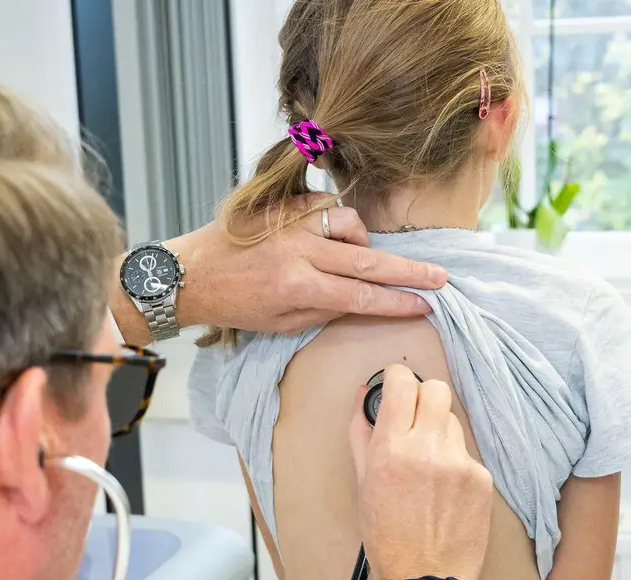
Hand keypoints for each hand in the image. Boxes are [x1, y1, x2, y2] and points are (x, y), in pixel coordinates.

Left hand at [167, 194, 444, 333]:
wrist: (190, 273)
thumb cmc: (233, 304)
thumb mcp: (279, 324)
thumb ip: (324, 311)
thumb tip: (361, 302)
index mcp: (297, 288)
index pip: (362, 297)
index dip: (398, 302)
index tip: (425, 305)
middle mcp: (298, 253)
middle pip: (368, 262)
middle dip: (409, 272)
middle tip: (440, 277)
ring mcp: (291, 224)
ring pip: (350, 224)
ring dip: (364, 242)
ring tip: (362, 257)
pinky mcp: (282, 205)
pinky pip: (326, 205)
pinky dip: (337, 219)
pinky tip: (334, 235)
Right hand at [348, 364, 492, 579]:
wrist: (425, 579)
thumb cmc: (387, 537)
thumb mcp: (362, 483)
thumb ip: (362, 433)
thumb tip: (365, 396)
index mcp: (391, 450)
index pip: (402, 382)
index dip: (397, 380)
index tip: (395, 388)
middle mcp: (428, 449)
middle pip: (436, 389)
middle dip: (422, 397)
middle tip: (412, 419)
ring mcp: (460, 463)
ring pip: (452, 422)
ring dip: (438, 433)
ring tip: (427, 468)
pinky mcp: (483, 478)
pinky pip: (466, 452)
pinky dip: (454, 463)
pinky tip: (445, 490)